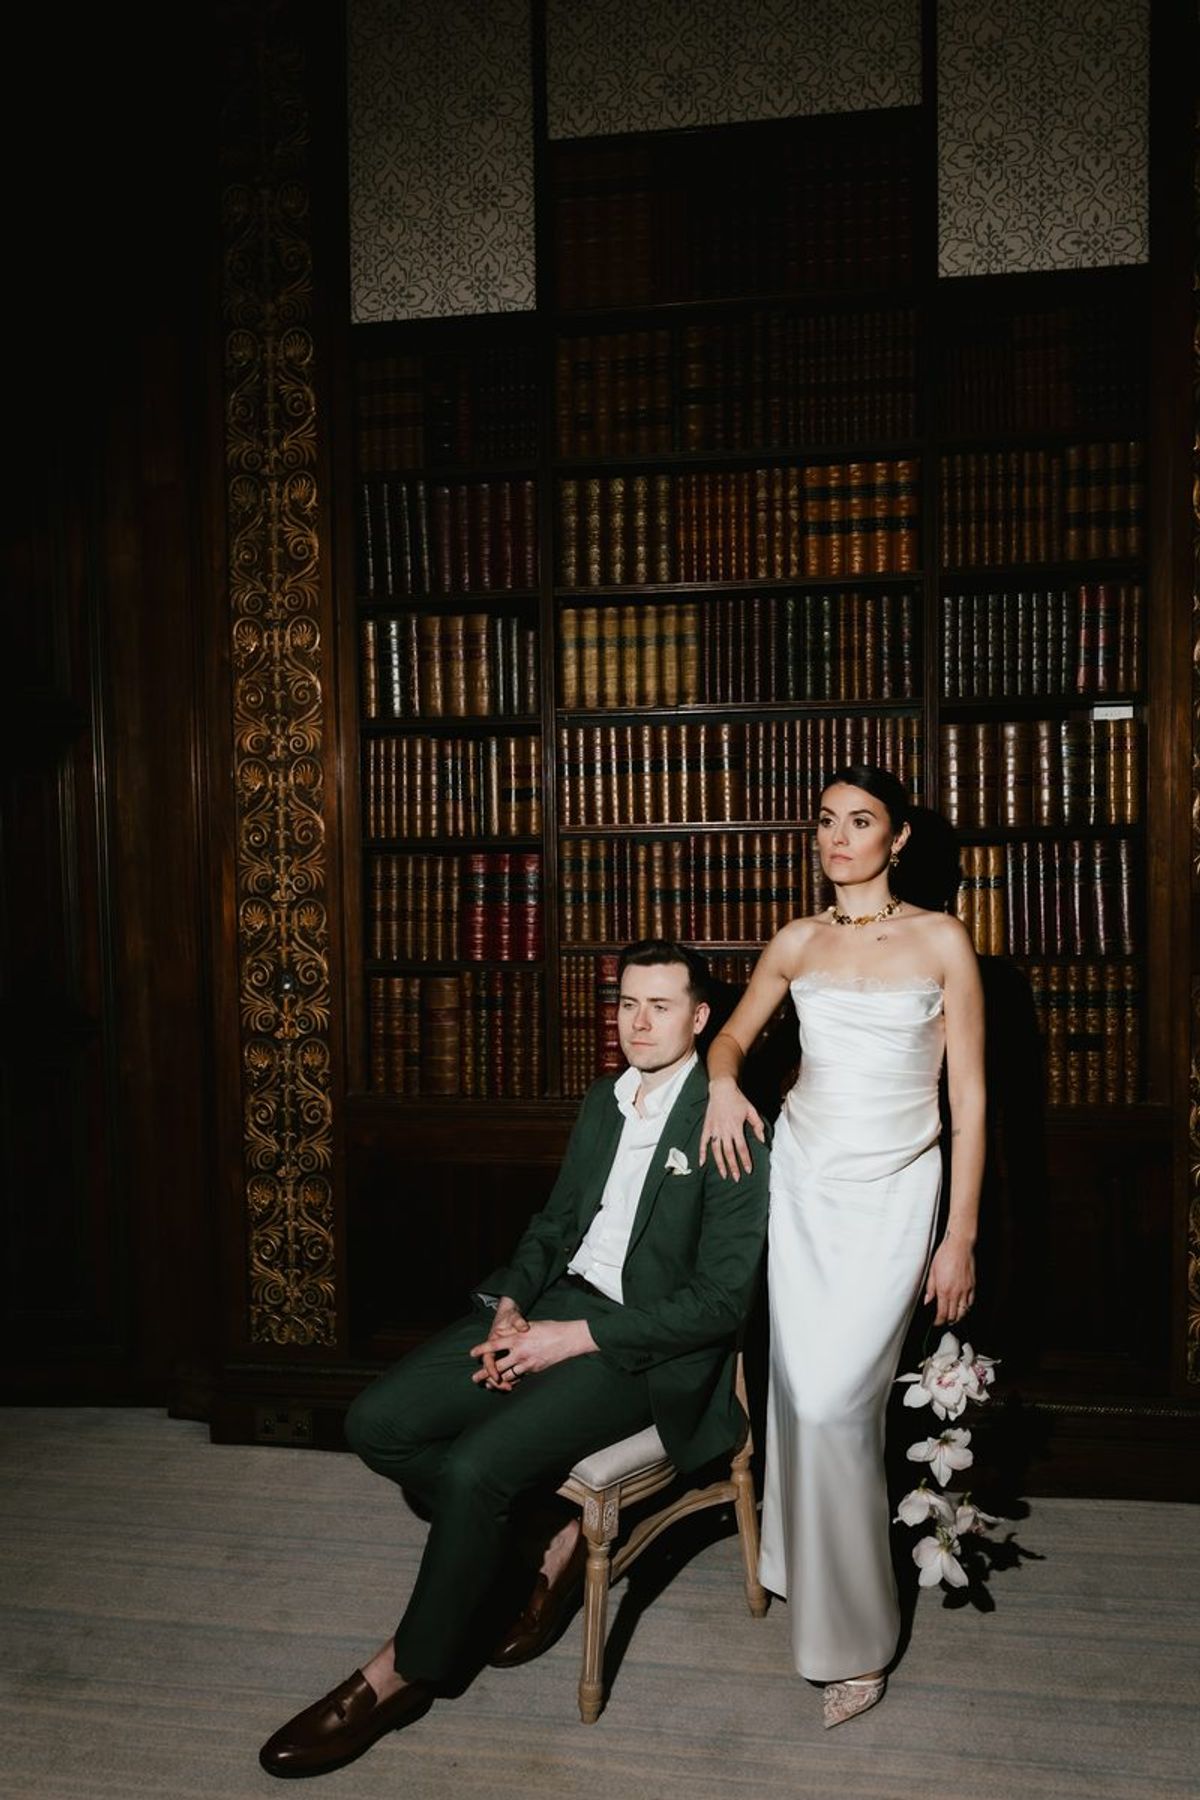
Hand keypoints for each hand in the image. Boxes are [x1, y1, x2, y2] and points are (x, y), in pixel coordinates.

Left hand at [469, 1318, 595, 1389]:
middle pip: (497, 1365)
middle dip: (484, 1373)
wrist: (568, 1339)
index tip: (472, 1354)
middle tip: (474, 1378)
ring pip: (507, 1375)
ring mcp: (527, 1363)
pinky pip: (519, 1377)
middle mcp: (520, 1352)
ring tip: (487, 1384)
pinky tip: (506, 1383)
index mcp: (517, 1338)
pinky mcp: (534, 1370)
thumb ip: (514, 1331)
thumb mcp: (529, 1326)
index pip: (494, 1345)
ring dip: (496, 1380)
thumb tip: (500, 1334)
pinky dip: (512, 1380)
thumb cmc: (549, 1329)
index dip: (482, 1349)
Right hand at [473, 1298, 527, 1388]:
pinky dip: (510, 1376)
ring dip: (502, 1380)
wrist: (510, 1313)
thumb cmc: (510, 1315)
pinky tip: (515, 1383)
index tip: (497, 1377)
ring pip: (498, 1371)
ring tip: (508, 1389)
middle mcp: (495, 1350)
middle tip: (503, 1388)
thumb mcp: (513, 1316)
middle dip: (494, 1380)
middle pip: (491, 1368)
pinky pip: (507, 1369)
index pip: (488, 1358)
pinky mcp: (509, 1356)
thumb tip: (524, 1327)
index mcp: (493, 1341)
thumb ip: (518, 1322)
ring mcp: (501, 1354)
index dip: (491, 1369)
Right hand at [699, 1080, 764, 1181]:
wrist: (722, 1089)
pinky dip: (701, 1153)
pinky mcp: (707, 1127)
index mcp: (736, 1127)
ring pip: (716, 1150)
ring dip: (720, 1164)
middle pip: (729, 1152)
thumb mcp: (751, 1111)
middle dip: (733, 1166)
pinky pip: (703, 1142)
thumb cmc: (738, 1100)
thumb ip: (757, 1125)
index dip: (745, 1160)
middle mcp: (724, 1131)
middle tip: (736, 1178)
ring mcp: (714, 1130)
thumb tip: (762, 1140)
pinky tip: (701, 1163)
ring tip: (723, 1174)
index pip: (741, 1148)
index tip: (748, 1170)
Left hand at [924, 1238, 975, 1326]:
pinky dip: (967, 1308)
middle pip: (953, 1315)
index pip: (942, 1313)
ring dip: (958, 1317)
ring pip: (964, 1312)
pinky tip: (963, 1308)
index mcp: (944, 1290)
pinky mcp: (973, 1286)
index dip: (939, 1321)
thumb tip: (927, 1301)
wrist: (959, 1246)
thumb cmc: (944, 1255)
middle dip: (948, 1321)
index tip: (936, 1322)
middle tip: (943, 1321)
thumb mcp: (932, 1271)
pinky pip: (971, 1302)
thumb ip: (930, 1288)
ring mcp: (966, 1290)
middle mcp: (956, 1293)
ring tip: (953, 1318)